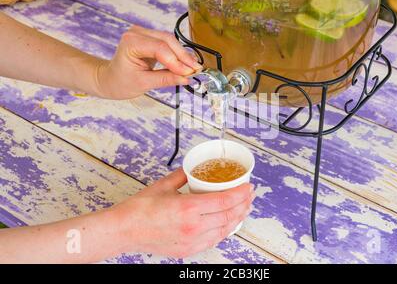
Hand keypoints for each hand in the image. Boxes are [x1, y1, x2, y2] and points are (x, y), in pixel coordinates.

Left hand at [94, 25, 201, 99]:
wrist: (110, 79)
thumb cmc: (120, 81)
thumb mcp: (143, 84)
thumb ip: (166, 79)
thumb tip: (186, 78)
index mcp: (130, 42)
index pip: (159, 48)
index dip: (176, 61)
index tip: (189, 72)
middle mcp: (137, 33)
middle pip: (167, 41)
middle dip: (183, 57)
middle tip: (196, 70)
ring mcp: (144, 33)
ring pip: (170, 41)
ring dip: (182, 55)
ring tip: (193, 68)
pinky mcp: (150, 38)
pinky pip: (168, 44)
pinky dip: (177, 54)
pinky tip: (186, 63)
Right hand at [114, 169, 255, 257]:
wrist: (124, 231)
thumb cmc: (140, 209)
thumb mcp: (164, 185)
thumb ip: (183, 175)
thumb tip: (194, 168)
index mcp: (188, 208)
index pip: (225, 201)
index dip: (241, 194)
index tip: (248, 187)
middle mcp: (193, 227)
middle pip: (229, 216)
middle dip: (244, 205)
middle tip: (249, 196)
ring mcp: (192, 241)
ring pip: (224, 230)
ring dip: (237, 218)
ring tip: (242, 208)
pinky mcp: (188, 250)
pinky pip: (213, 240)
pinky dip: (224, 231)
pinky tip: (227, 223)